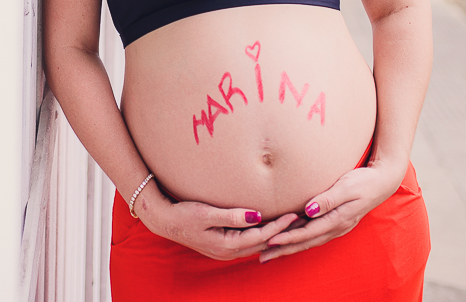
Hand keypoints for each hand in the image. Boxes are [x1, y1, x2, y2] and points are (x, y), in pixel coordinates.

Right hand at [140, 197, 300, 261]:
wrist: (164, 221)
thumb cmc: (183, 214)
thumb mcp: (207, 213)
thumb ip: (233, 216)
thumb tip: (257, 216)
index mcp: (226, 245)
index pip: (260, 236)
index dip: (278, 225)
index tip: (293, 214)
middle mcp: (228, 252)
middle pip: (262, 242)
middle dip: (282, 232)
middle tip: (300, 219)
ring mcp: (225, 251)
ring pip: (256, 243)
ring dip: (273, 234)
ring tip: (290, 223)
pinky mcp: (223, 246)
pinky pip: (248, 242)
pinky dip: (261, 234)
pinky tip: (269, 227)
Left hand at [258, 159, 404, 262]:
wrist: (383, 181)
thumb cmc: (363, 181)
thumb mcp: (346, 187)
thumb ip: (328, 199)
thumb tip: (309, 210)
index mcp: (338, 219)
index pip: (308, 232)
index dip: (288, 237)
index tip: (270, 241)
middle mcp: (336, 227)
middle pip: (306, 242)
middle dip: (284, 250)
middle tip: (262, 256)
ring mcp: (337, 226)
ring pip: (309, 240)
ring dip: (290, 247)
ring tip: (271, 252)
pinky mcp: (336, 222)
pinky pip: (314, 234)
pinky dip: (300, 239)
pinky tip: (290, 239)